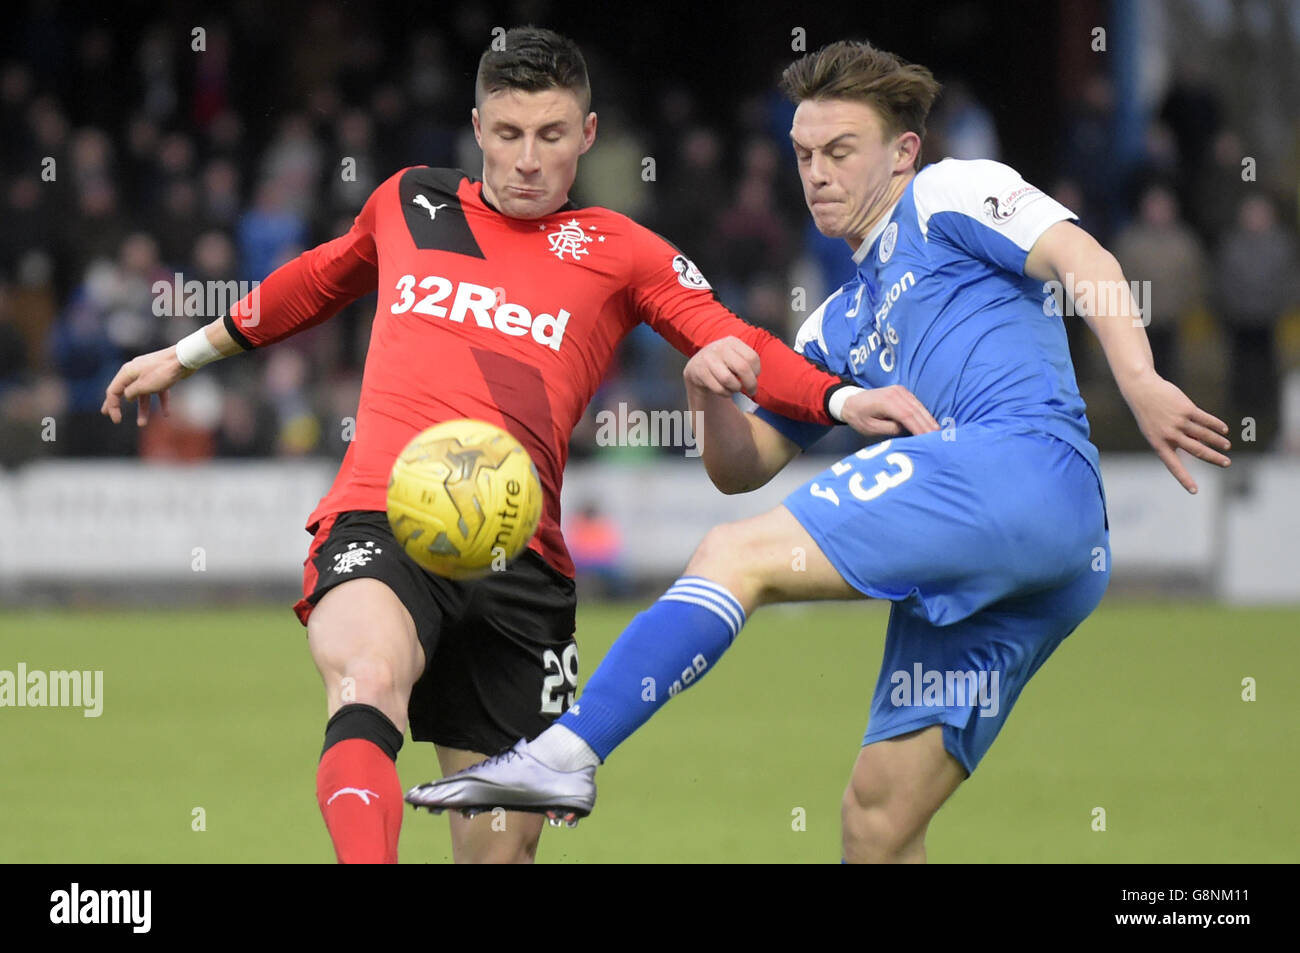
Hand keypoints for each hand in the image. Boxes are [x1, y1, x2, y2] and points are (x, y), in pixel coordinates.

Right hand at [101, 346, 194, 425]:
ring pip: (143, 395)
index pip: (113, 391)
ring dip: (142, 409)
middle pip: (124, 391)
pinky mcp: (162, 377)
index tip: (116, 420)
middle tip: (112, 416)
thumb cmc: (162, 372)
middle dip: (118, 405)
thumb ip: (132, 392)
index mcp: (127, 372)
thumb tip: (127, 397)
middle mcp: (136, 372)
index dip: (112, 406)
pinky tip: (166, 414)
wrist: (184, 359)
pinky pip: (159, 392)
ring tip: (142, 424)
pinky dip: (162, 402)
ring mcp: (149, 374)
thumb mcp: (143, 385)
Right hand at [684, 336, 759, 397]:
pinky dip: (725, 393)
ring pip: (728, 380)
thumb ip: (747, 363)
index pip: (752, 357)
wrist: (697, 366)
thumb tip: (756, 383)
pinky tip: (725, 390)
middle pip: (742, 368)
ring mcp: (708, 359)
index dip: (756, 371)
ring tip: (735, 388)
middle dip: (750, 383)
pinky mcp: (700, 372)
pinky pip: (718, 388)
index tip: (755, 377)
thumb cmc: (722, 363)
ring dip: (736, 388)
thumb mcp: (734, 356)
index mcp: (732, 342)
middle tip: (751, 391)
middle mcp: (720, 347)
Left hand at [839, 385, 939, 438]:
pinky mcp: (902, 392)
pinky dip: (924, 414)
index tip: (928, 439)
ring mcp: (900, 391)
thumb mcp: (870, 428)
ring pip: (919, 407)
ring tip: (938, 433)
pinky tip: (930, 424)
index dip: (920, 428)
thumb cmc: (858, 416)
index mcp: (886, 401)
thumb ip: (889, 429)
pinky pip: (916, 404)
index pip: (908, 416)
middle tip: (940, 438)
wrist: (850, 401)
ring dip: (929, 420)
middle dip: (929, 425)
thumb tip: (907, 430)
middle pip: (916, 411)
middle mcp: (896, 393)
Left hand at [1121, 371, 1229, 492]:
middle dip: (1214, 458)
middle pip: (1197, 450)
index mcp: (1159, 444)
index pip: (1173, 466)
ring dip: (1218, 441)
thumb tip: (1197, 446)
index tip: (1194, 491)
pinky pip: (1205, 420)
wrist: (1141, 390)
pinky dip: (1216, 425)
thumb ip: (1173, 441)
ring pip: (1204, 435)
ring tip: (1226, 446)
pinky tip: (1224, 429)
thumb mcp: (1154, 432)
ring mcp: (1178, 422)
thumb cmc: (1149, 414)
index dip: (1184, 479)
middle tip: (1226, 463)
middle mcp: (1170, 435)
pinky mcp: (1186, 409)